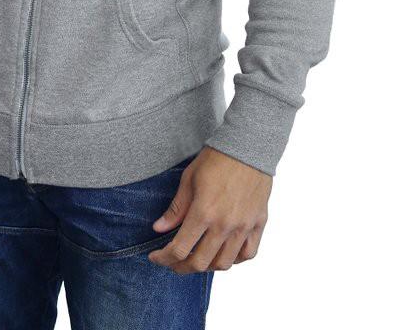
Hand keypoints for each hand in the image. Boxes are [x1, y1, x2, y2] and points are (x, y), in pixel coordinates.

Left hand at [147, 146, 271, 272]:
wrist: (247, 146)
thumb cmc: (216, 159)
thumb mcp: (189, 179)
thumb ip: (176, 208)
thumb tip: (159, 228)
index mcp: (204, 212)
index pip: (179, 249)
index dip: (164, 258)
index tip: (156, 257)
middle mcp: (224, 225)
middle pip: (200, 263)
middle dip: (181, 267)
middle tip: (172, 262)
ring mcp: (243, 227)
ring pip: (224, 263)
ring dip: (206, 267)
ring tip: (196, 259)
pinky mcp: (258, 224)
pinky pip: (248, 254)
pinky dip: (234, 260)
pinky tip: (224, 253)